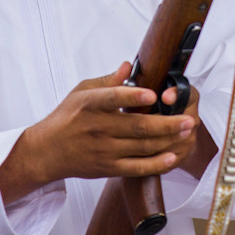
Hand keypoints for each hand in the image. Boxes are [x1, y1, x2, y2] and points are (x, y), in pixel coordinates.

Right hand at [0, 62, 202, 203]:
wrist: (46, 152)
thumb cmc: (67, 117)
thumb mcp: (81, 92)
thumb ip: (108, 81)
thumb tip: (128, 66)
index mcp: (90, 105)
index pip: (112, 99)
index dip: (132, 96)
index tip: (152, 93)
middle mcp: (98, 128)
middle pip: (136, 126)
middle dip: (166, 123)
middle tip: (188, 118)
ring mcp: (104, 150)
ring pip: (141, 147)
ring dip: (167, 140)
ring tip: (187, 131)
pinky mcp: (107, 167)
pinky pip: (135, 168)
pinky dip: (154, 164)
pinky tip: (171, 157)